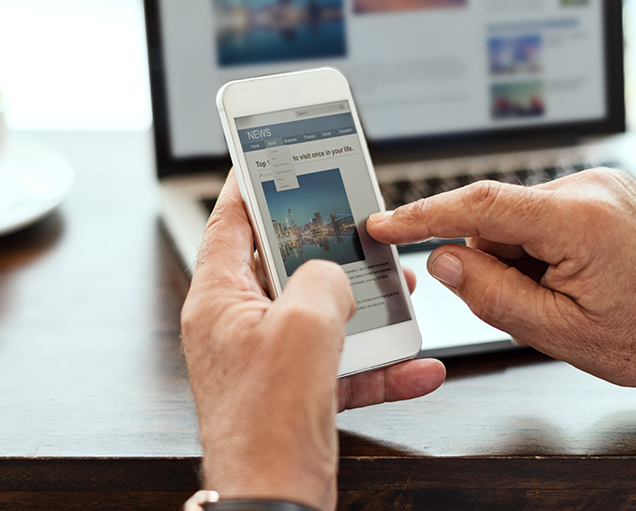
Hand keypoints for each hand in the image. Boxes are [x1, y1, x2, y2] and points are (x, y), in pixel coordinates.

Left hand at [181, 172, 444, 509]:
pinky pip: (340, 364)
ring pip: (318, 313)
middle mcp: (237, 326)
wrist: (274, 501)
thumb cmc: (266, 424)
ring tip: (400, 293)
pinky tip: (416, 365)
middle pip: (282, 265)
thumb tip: (335, 276)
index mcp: (219, 299)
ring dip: (364, 305)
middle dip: (328, 249)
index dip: (251, 185)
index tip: (271, 159)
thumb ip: (323, 282)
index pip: (229, 222)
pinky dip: (378, 363)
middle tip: (357, 228)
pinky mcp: (294, 392)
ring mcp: (266, 360)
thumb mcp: (303, 328)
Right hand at [367, 168, 635, 414]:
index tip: (383, 223)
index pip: (480, 206)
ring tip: (565, 291)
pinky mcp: (599, 189)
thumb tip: (441, 260)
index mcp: (579, 222)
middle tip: (533, 301)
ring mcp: (597, 184)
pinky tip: (571, 274)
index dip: (423, 215)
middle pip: (495, 218)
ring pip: (515, 218)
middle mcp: (589, 189)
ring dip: (519, 256)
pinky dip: (537, 246)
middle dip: (493, 261)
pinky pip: (538, 213)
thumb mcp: (556, 332)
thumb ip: (490, 294)